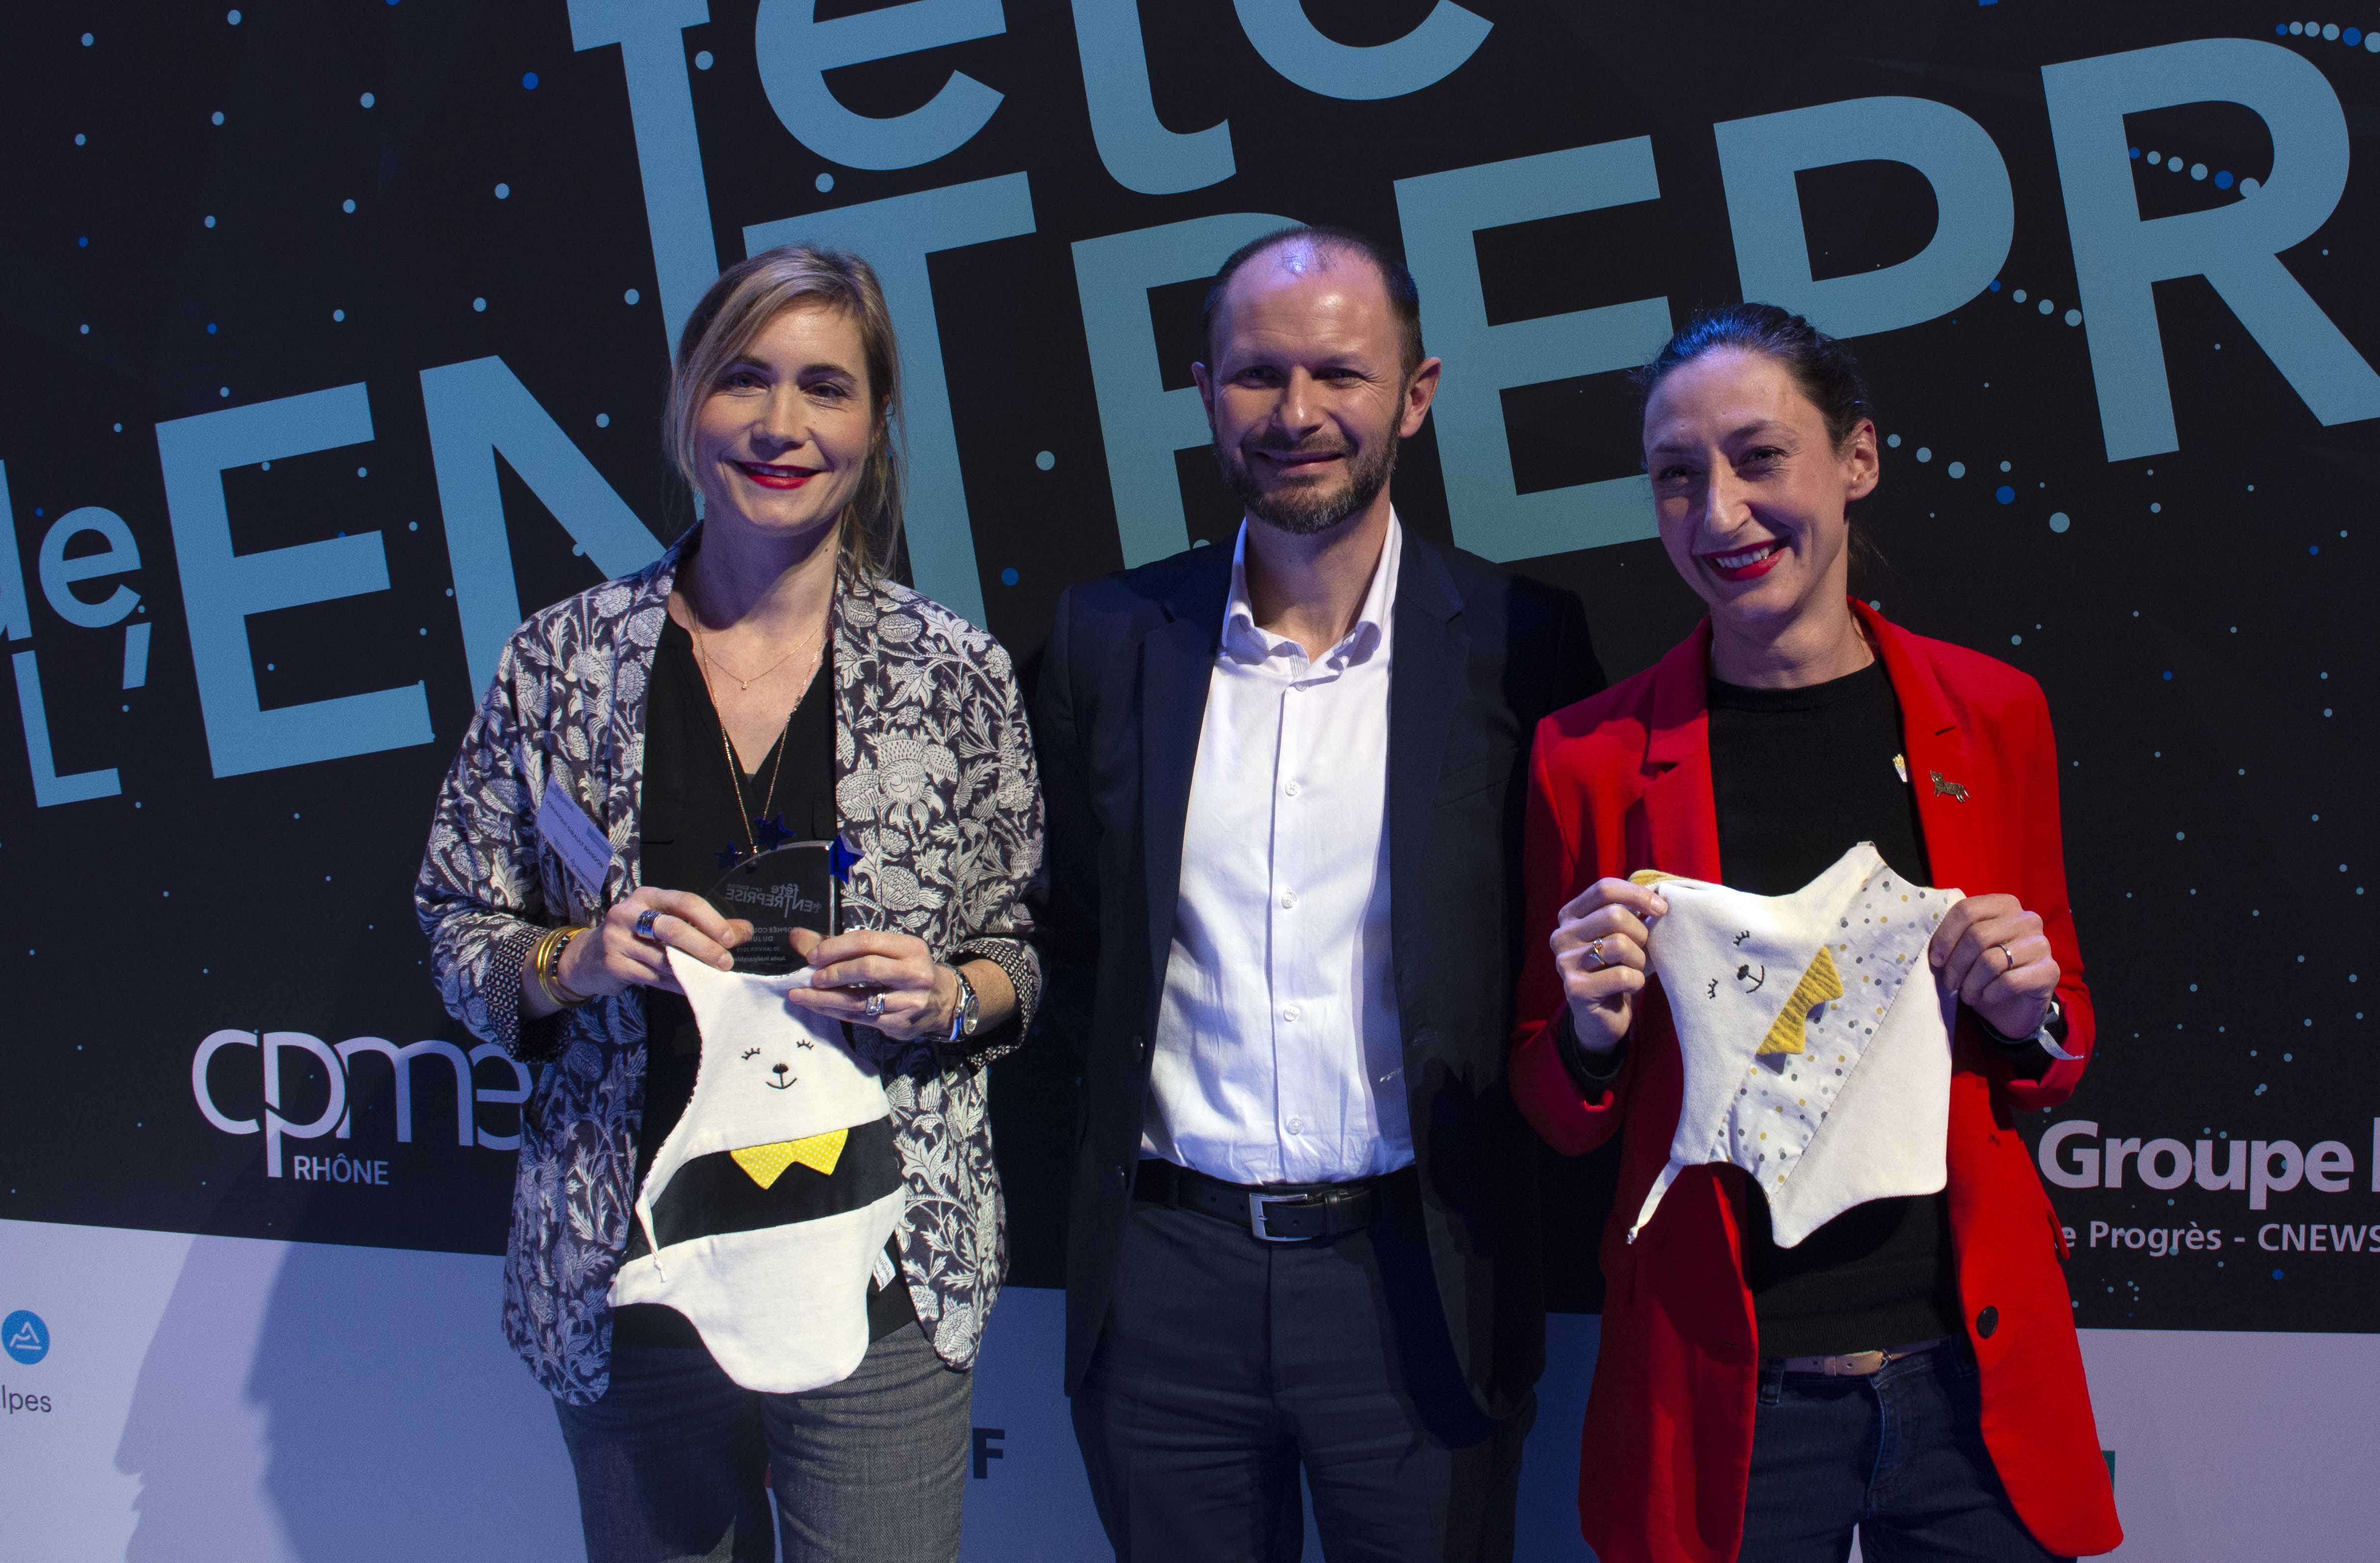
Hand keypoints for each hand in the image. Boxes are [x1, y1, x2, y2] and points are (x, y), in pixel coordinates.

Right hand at [559, 888, 749, 999]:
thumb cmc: (637, 935)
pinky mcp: (613, 963)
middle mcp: (629, 913)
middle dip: (704, 947)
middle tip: (725, 962)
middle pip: (673, 929)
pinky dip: (676, 984)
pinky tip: (691, 987)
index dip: (711, 919)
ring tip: (712, 977)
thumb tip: (745, 930)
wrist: (588, 957)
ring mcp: (617, 939)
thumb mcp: (665, 921)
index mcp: (648, 896)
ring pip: (664, 958)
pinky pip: (654, 977)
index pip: (684, 901)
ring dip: (693, 970)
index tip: (731, 937)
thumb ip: (704, 925)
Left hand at [784, 928, 958, 1042]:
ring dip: (825, 999)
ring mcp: (909, 1001)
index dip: (835, 947)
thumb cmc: (905, 969)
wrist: (942, 1001)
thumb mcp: (884, 950)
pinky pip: (860, 1019)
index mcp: (909, 947)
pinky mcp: (899, 1023)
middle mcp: (913, 973)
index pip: (867, 940)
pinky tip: (818, 1007)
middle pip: (867, 969)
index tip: (812, 956)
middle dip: (834, 972)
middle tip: (811, 978)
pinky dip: (834, 1012)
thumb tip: (796, 938)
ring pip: (860, 1000)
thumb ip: (840, 945)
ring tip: (799, 996)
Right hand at [1551, 877, 1669, 1054]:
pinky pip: (1622, 975)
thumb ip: (1630, 915)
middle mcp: (1561, 936)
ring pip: (1619, 944)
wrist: (1601, 1017)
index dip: (1637, 894)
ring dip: (1640, 959)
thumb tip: (1660, 901)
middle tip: (1645, 949)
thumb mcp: (1620, 935)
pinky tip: (1630, 986)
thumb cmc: (1616, 969)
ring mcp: (1565, 963)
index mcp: (1570, 916)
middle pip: (1614, 915)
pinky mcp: (1575, 988)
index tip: (1661, 909)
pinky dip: (1637, 981)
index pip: (1604, 889)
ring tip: (1636, 969)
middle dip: (1641, 933)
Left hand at [1928, 893, 2058, 1039]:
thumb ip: (1954, 935)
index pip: (1966, 910)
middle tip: (1949, 983)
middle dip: (1956, 964)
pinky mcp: (2050, 971)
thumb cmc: (1984, 972)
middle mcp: (2027, 919)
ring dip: (1971, 983)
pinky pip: (2009, 981)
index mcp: (2004, 905)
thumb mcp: (1965, 950)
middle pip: (1977, 936)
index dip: (1945, 937)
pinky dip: (1990, 993)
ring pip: (1991, 961)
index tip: (1935, 959)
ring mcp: (2041, 944)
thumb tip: (1929, 940)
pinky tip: (1986, 998)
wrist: (2014, 1005)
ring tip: (1966, 994)